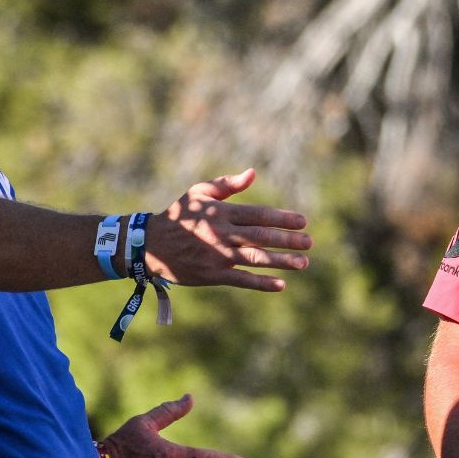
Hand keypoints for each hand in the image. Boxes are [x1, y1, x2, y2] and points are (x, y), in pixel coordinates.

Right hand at [146, 168, 311, 290]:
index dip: (282, 218)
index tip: (303, 221)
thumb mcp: (198, 193)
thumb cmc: (179, 215)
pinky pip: (241, 280)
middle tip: (309, 242)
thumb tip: (253, 173)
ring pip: (255, 258)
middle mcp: (221, 234)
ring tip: (303, 263)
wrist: (149, 245)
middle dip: (288, 240)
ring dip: (281, 261)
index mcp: (221, 212)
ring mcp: (217, 255)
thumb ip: (227, 184)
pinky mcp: (212, 275)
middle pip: (261, 236)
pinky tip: (281, 284)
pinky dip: (261, 283)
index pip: (259, 215)